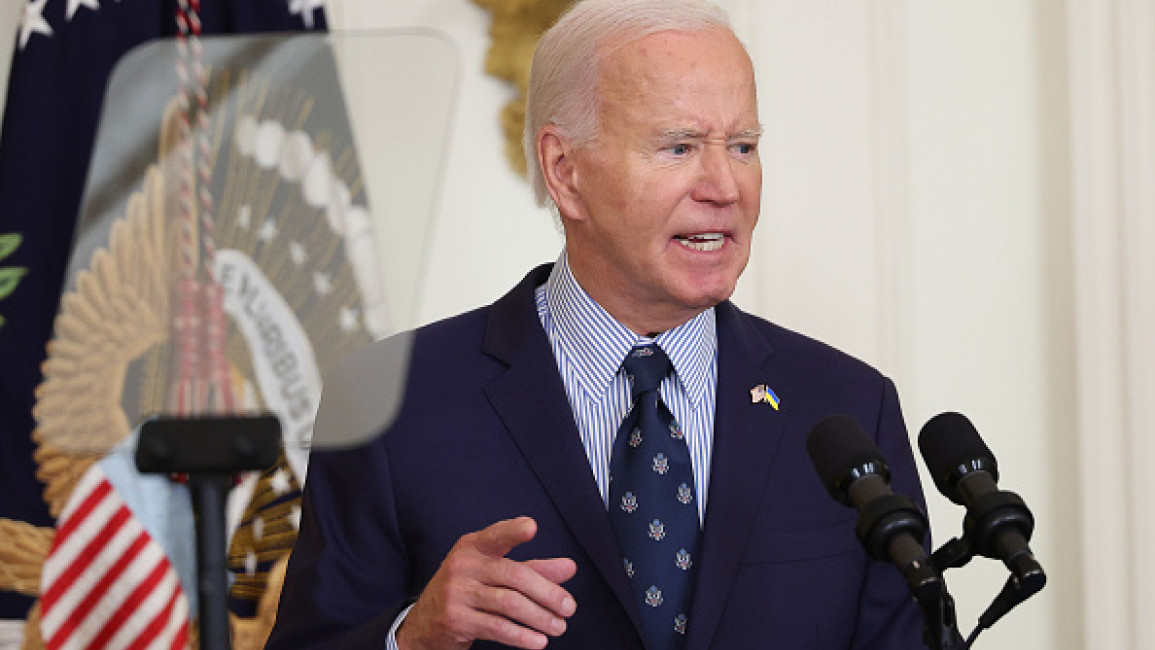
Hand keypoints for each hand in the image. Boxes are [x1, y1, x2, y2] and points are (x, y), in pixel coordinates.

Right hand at [396, 516, 577, 649]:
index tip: (532, 527)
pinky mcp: (456, 619)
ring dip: (540, 618)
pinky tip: (539, 641)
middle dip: (547, 593)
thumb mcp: (494, 573)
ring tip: (559, 626)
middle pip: (514, 575)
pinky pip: (497, 627)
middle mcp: (464, 565)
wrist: (424, 621)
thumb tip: (569, 568)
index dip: (513, 530)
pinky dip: (522, 636)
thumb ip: (533, 569)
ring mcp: (457, 592)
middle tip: (569, 607)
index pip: (496, 535)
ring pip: (509, 604)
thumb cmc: (467, 591)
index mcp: (474, 547)